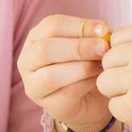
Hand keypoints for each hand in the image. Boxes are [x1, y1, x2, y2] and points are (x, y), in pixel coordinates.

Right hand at [17, 14, 114, 131]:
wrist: (92, 97)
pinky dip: (86, 84)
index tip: (104, 30)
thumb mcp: (89, 43)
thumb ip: (94, 36)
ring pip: (51, 75)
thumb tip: (104, 32)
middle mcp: (28, 60)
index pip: (52, 25)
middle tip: (104, 47)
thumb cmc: (88, 62)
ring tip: (103, 64)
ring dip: (82, 67)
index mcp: (36, 37)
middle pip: (45, 49)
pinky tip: (100, 79)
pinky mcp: (49, 105)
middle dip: (78, 47)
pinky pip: (66, 93)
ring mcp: (33, 85)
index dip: (79, 26)